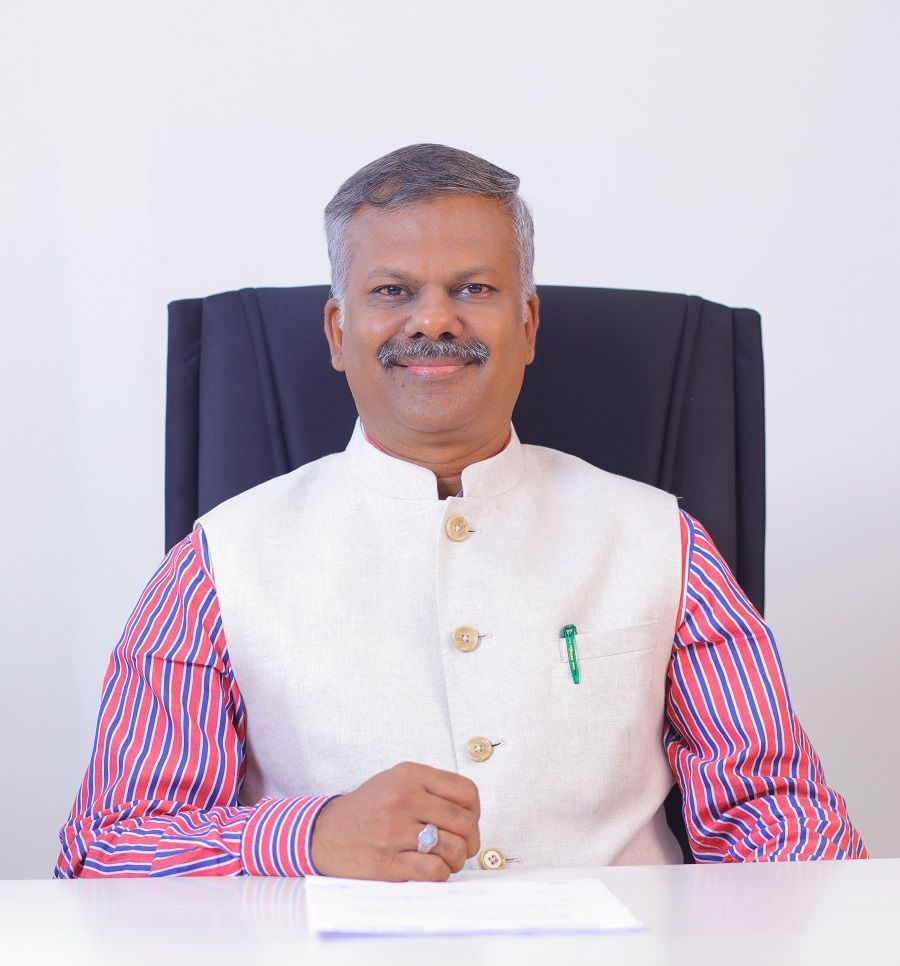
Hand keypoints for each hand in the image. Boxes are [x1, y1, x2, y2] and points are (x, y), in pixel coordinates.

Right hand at [309, 761, 480, 880]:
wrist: (324, 832)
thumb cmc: (366, 808)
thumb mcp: (395, 781)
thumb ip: (430, 788)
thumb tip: (469, 812)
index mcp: (410, 775)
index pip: (466, 792)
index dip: (475, 813)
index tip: (467, 824)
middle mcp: (404, 798)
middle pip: (464, 822)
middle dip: (470, 841)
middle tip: (463, 849)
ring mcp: (395, 829)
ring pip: (453, 847)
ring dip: (456, 860)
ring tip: (446, 861)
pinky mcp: (387, 860)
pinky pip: (433, 869)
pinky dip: (440, 874)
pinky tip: (431, 870)